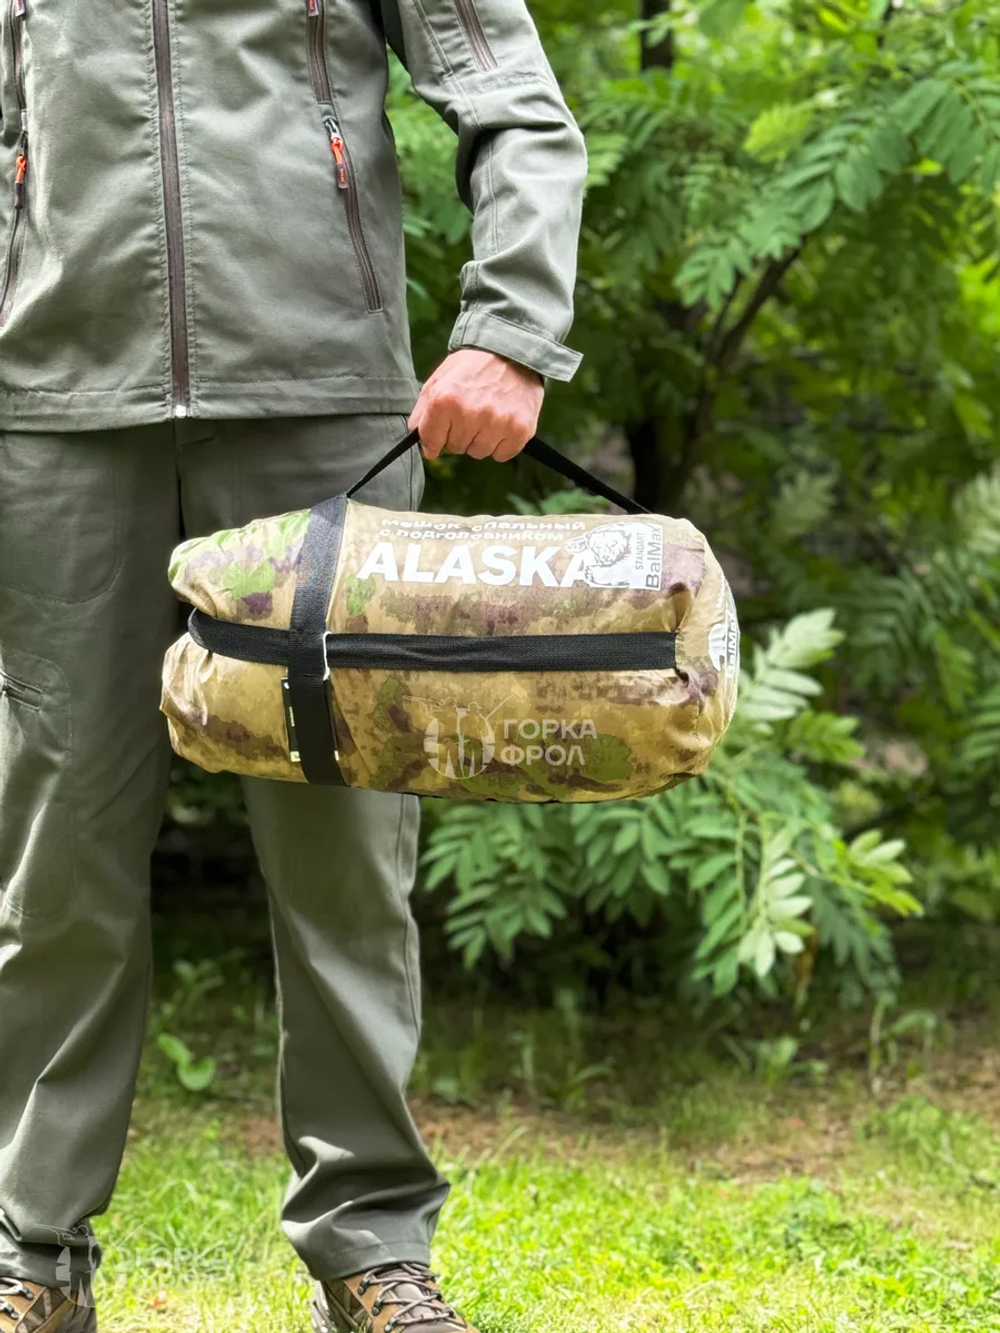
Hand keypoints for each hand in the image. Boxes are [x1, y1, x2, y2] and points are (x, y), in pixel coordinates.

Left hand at [408, 349, 543, 461]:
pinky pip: (501, 455)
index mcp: (445, 399)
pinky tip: (503, 421)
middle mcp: (470, 413)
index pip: (430, 441)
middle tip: (472, 411)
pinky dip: (501, 443)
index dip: (435, 438)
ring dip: (481, 439)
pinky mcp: (519, 430)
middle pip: (456, 448)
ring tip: (488, 414)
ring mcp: (496, 423)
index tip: (442, 431)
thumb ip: (423, 409)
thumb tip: (415, 435)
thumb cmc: (473, 367)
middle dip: (460, 434)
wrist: (513, 352)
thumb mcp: (440, 379)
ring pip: (478, 452)